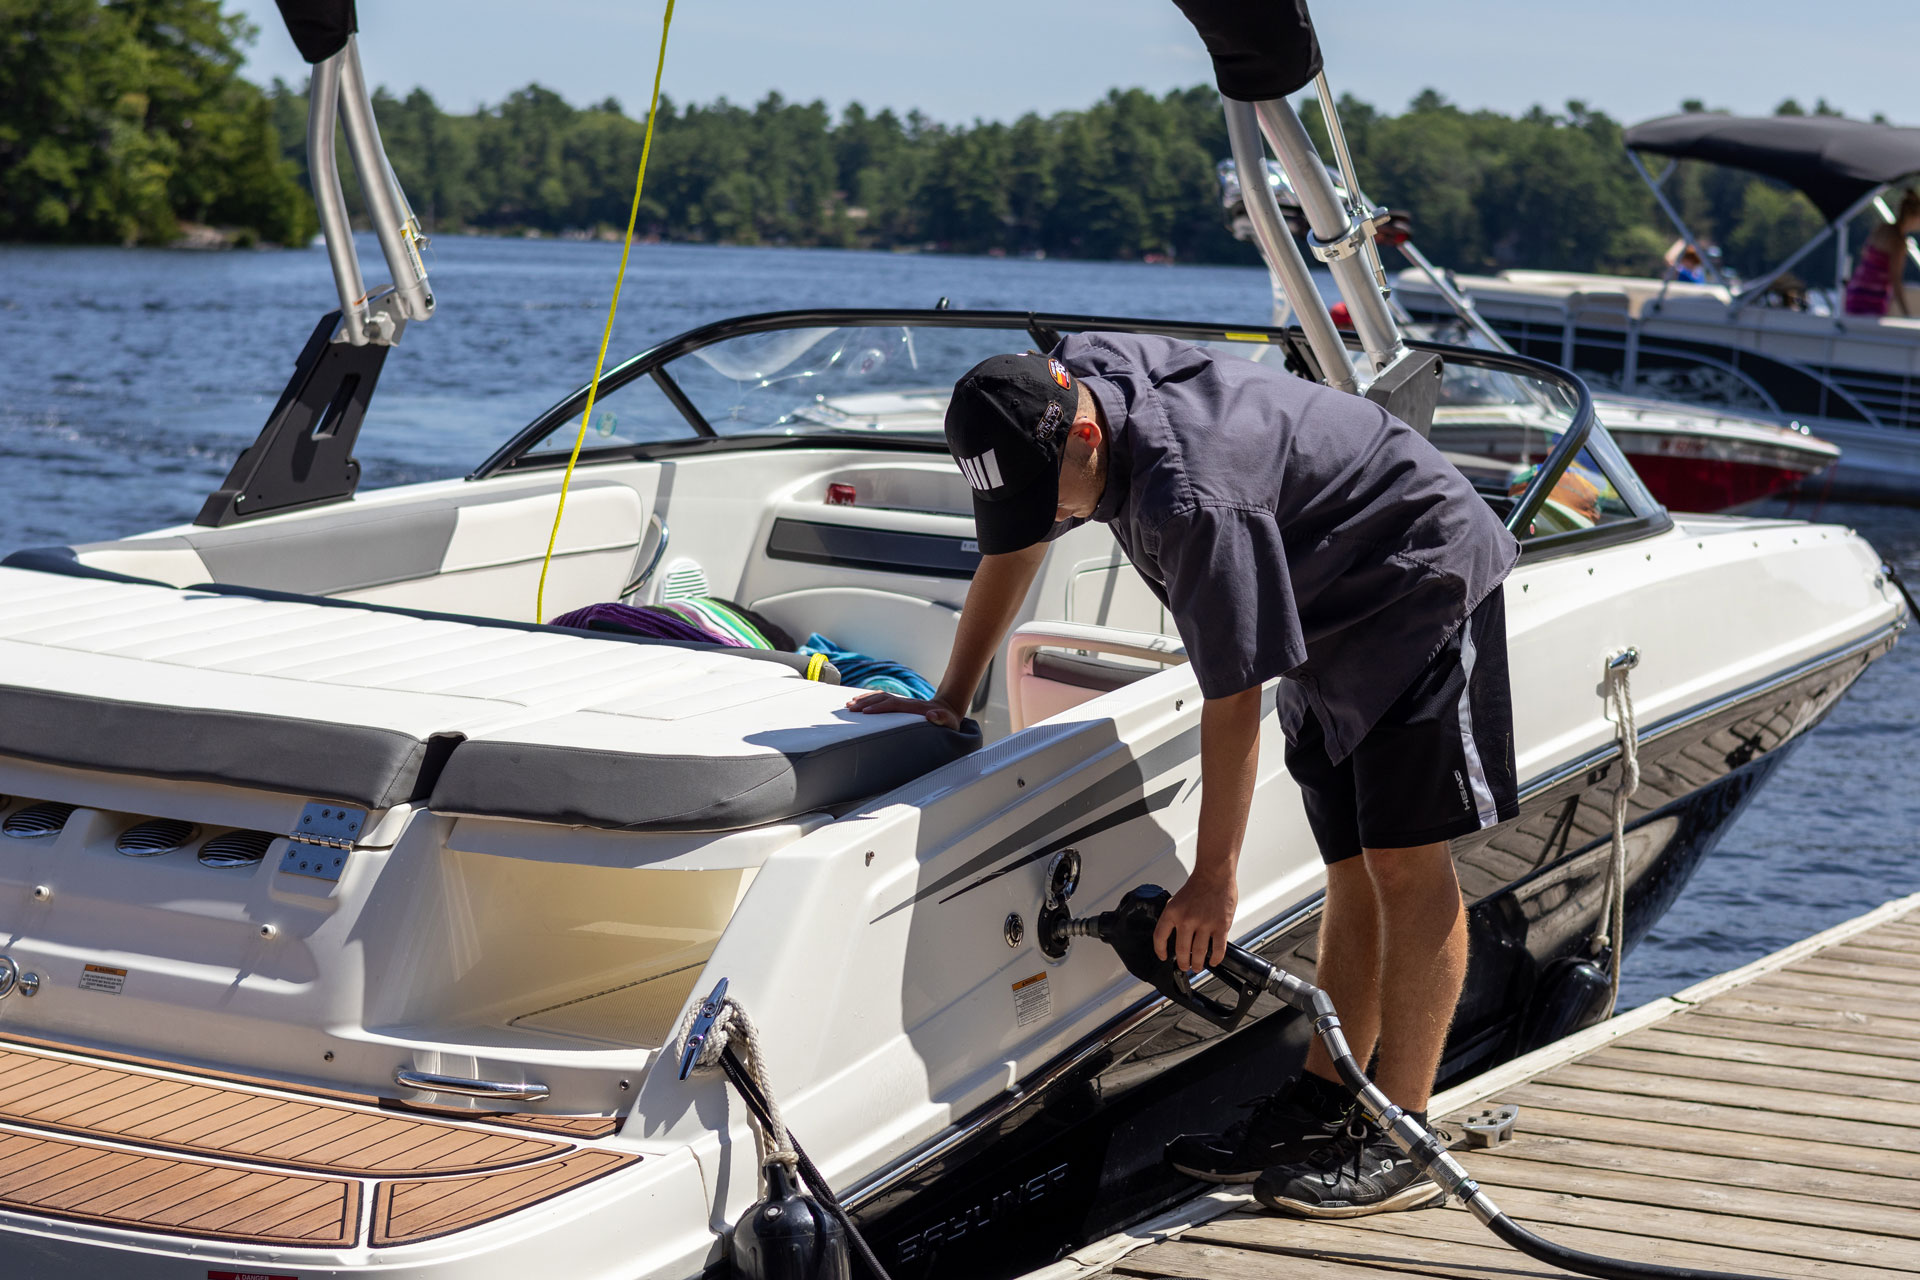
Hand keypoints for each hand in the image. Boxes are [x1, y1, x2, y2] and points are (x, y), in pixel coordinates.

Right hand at [846, 689, 963, 728]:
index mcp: (914, 707)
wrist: (947, 708)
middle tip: (850, 709)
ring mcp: (901, 701)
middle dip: (865, 703)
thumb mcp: (949, 721)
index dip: (879, 707)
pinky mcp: (898, 703)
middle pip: (882, 698)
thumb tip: (931, 715)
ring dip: (864, 700)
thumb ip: (941, 718)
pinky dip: (868, 699)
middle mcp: (905, 702)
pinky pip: (880, 698)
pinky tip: (858, 702)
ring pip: (879, 696)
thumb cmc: (947, 718)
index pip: (893, 705)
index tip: (865, 713)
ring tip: (849, 705)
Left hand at [1154, 870, 1238, 971]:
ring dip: (1197, 964)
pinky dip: (1215, 959)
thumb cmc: (1198, 885)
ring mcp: (1205, 924)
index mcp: (1172, 912)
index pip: (1160, 937)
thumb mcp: (1176, 900)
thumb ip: (1174, 916)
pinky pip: (1217, 949)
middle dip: (1182, 963)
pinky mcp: (1221, 926)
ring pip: (1199, 953)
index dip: (1160, 951)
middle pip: (1181, 951)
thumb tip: (1172, 934)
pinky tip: (1212, 961)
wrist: (1214, 874)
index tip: (1163, 956)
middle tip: (1184, 966)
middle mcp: (1187, 919)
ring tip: (1197, 966)